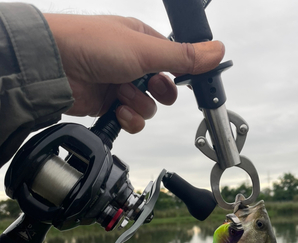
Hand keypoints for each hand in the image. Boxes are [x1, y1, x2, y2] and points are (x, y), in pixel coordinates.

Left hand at [44, 14, 224, 133]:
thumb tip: (218, 50)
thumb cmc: (93, 45)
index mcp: (143, 42)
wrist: (54, 65)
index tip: (184, 83)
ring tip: (123, 96)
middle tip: (151, 88)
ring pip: (147, 108)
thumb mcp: (145, 50)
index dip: (181, 74)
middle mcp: (132, 63)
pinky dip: (127, 119)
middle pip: (162, 89)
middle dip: (158, 94)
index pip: (174, 61)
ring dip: (139, 106)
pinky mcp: (108, 105)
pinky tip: (118, 111)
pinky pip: (131, 120)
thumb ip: (183, 56)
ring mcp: (119, 85)